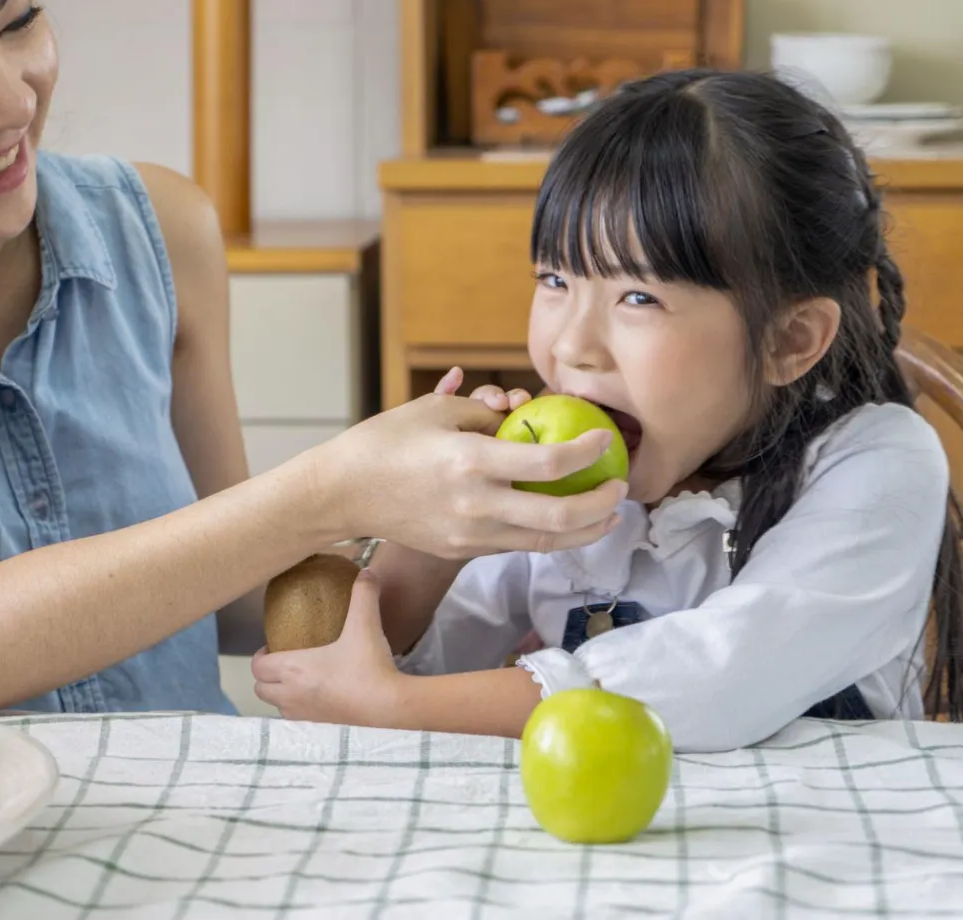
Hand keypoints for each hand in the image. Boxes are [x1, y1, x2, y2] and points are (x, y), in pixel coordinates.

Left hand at [252, 570, 403, 725]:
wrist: (390, 707)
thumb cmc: (370, 667)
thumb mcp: (365, 624)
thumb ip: (363, 594)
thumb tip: (367, 571)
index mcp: (292, 669)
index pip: (257, 666)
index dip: (260, 656)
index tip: (274, 646)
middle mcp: (292, 695)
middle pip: (261, 690)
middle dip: (267, 677)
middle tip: (285, 662)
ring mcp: (306, 715)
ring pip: (278, 706)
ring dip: (281, 694)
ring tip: (300, 679)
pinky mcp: (322, 728)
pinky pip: (298, 719)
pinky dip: (300, 708)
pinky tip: (321, 695)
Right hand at [309, 368, 625, 558]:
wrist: (343, 493)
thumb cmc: (386, 442)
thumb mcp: (435, 411)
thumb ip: (485, 413)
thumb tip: (523, 412)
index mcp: (469, 460)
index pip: (547, 463)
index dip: (585, 452)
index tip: (603, 439)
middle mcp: (475, 503)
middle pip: (558, 516)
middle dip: (600, 505)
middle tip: (620, 488)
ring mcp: (469, 533)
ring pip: (544, 542)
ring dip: (584, 530)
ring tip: (608, 516)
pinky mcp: (462, 550)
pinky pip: (517, 544)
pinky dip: (547, 535)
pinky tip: (563, 523)